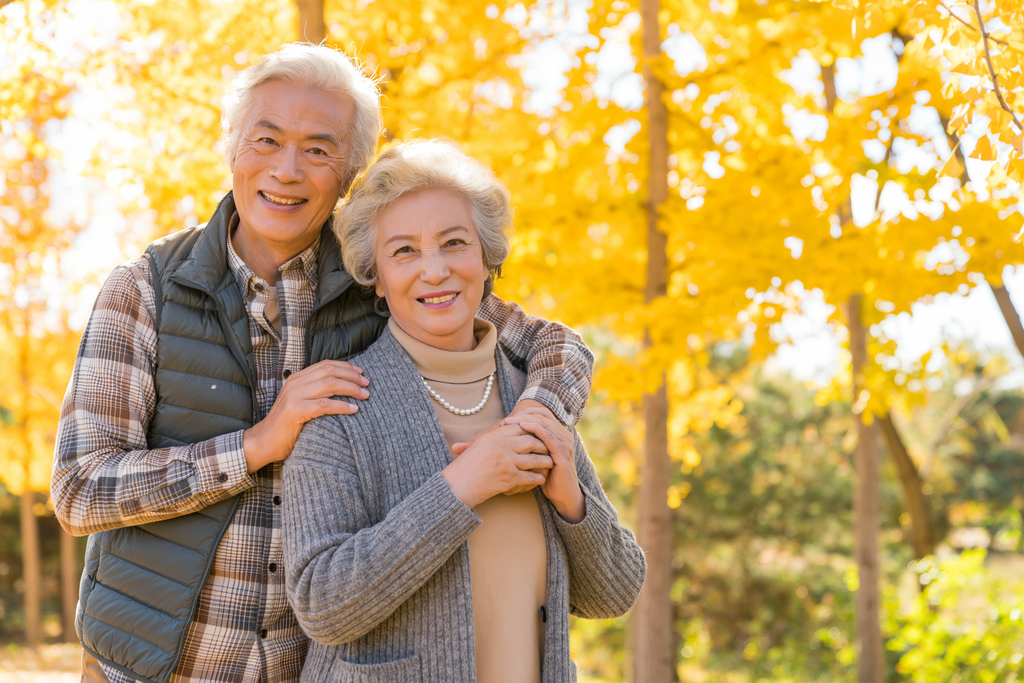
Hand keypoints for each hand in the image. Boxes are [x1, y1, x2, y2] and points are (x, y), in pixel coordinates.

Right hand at [242, 360, 368, 471]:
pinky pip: (325, 405)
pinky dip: (342, 406)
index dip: (345, 367)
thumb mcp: (299, 402)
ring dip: (351, 389)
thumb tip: (341, 387)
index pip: (325, 365)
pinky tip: (354, 410)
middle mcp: (295, 383)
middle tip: (367, 383)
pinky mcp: (296, 411)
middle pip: (330, 371)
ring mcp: (294, 396)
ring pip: (330, 385)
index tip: (361, 372)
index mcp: (297, 378)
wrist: (263, 442)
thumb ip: (314, 392)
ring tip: (365, 395)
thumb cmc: (286, 425)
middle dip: (352, 376)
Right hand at [450, 399, 556, 495]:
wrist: (457, 485)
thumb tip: (504, 428)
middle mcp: (502, 446)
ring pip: (534, 459)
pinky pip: (530, 477)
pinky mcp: (509, 478)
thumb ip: (493, 436)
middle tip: (550, 448)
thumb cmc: (464, 466)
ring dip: (545, 462)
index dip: (532, 430)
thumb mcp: (478, 445)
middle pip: (531, 442)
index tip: (539, 434)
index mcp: (495, 436)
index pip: (520, 428)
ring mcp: (507, 462)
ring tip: (550, 463)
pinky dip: (538, 478)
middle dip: (543, 445)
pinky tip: (541, 479)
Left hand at [504, 409, 584, 522]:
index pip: (544, 414)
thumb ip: (534, 444)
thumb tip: (512, 434)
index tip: (511, 416)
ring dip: (525, 421)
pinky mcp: (562, 453)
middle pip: (543, 417)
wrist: (563, 495)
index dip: (528, 412)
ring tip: (510, 422)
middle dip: (523, 416)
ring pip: (544, 424)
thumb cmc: (549, 476)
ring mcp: (565, 443)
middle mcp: (564, 435)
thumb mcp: (540, 457)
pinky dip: (535, 429)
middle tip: (507, 419)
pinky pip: (548, 436)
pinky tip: (523, 427)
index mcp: (560, 434)